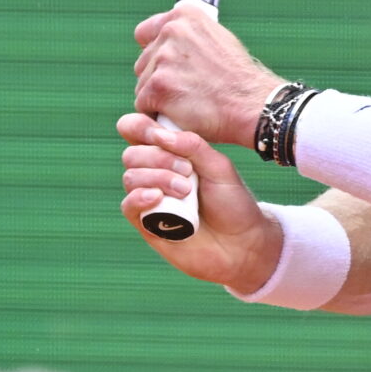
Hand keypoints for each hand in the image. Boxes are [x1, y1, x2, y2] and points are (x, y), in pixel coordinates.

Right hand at [118, 113, 282, 288]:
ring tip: (185, 191)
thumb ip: (193, 146)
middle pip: (132, 154)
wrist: (243, 244)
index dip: (140, 127)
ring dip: (156, 178)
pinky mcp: (146, 224)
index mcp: (172, 155)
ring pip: (130, 177)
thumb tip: (161, 133)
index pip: (140, 132)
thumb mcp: (220, 168)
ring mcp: (150, 199)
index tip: (158, 134)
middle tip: (188, 171)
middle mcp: (156, 174)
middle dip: (158, 158)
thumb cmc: (233, 203)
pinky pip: (128, 206)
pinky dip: (139, 198)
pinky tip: (156, 198)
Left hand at [132, 0, 278, 146]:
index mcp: (185, 16)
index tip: (165, 65)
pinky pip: (144, 105)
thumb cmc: (240, 79)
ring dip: (159, 98)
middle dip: (158, 78)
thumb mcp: (219, 39)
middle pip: (144, 62)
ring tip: (188, 103)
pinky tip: (181, 114)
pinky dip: (159, 114)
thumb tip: (171, 40)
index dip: (154, 51)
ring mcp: (163, 60)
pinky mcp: (157, 88)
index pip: (146, 33)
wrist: (253, 105)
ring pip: (143, 85)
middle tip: (186, 89)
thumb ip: (190, 36)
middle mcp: (171, 32)